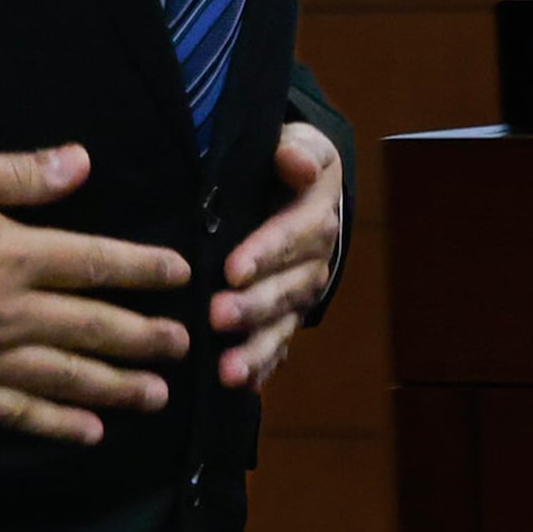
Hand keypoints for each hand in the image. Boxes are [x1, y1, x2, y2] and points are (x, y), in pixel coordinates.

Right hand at [0, 143, 190, 445]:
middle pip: (94, 327)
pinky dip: (56, 425)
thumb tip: (82, 162)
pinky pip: (16, 413)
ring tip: (157, 395)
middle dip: (145, 336)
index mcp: (10, 251)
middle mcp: (8, 311)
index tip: (180, 274)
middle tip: (184, 344)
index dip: (143, 269)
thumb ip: (18, 172)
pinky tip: (88, 433)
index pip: (95, 262)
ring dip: (117, 387)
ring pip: (66, 377)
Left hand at [208, 122, 345, 389]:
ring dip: (256, 350)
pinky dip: (262, 368)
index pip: (292, 236)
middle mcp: (313, 263)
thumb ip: (295, 150)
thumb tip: (295, 162)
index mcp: (315, 217)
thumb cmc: (289, 162)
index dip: (266, 253)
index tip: (231, 269)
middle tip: (217, 317)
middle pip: (287, 289)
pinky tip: (241, 387)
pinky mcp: (285, 317)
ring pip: (282, 326)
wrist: (302, 190)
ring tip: (228, 372)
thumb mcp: (298, 144)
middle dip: (253, 306)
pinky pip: (278, 347)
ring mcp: (299, 296)